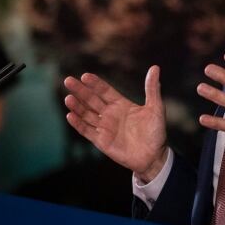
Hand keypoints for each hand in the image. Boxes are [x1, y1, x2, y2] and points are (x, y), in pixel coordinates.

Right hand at [64, 66, 167, 182]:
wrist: (154, 156)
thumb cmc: (156, 132)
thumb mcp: (156, 108)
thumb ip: (152, 89)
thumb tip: (155, 67)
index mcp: (121, 104)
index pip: (104, 91)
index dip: (95, 84)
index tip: (85, 76)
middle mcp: (110, 114)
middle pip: (92, 100)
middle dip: (80, 91)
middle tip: (68, 80)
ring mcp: (105, 127)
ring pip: (87, 114)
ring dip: (77, 106)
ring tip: (68, 98)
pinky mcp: (101, 141)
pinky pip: (87, 130)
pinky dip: (78, 123)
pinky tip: (70, 115)